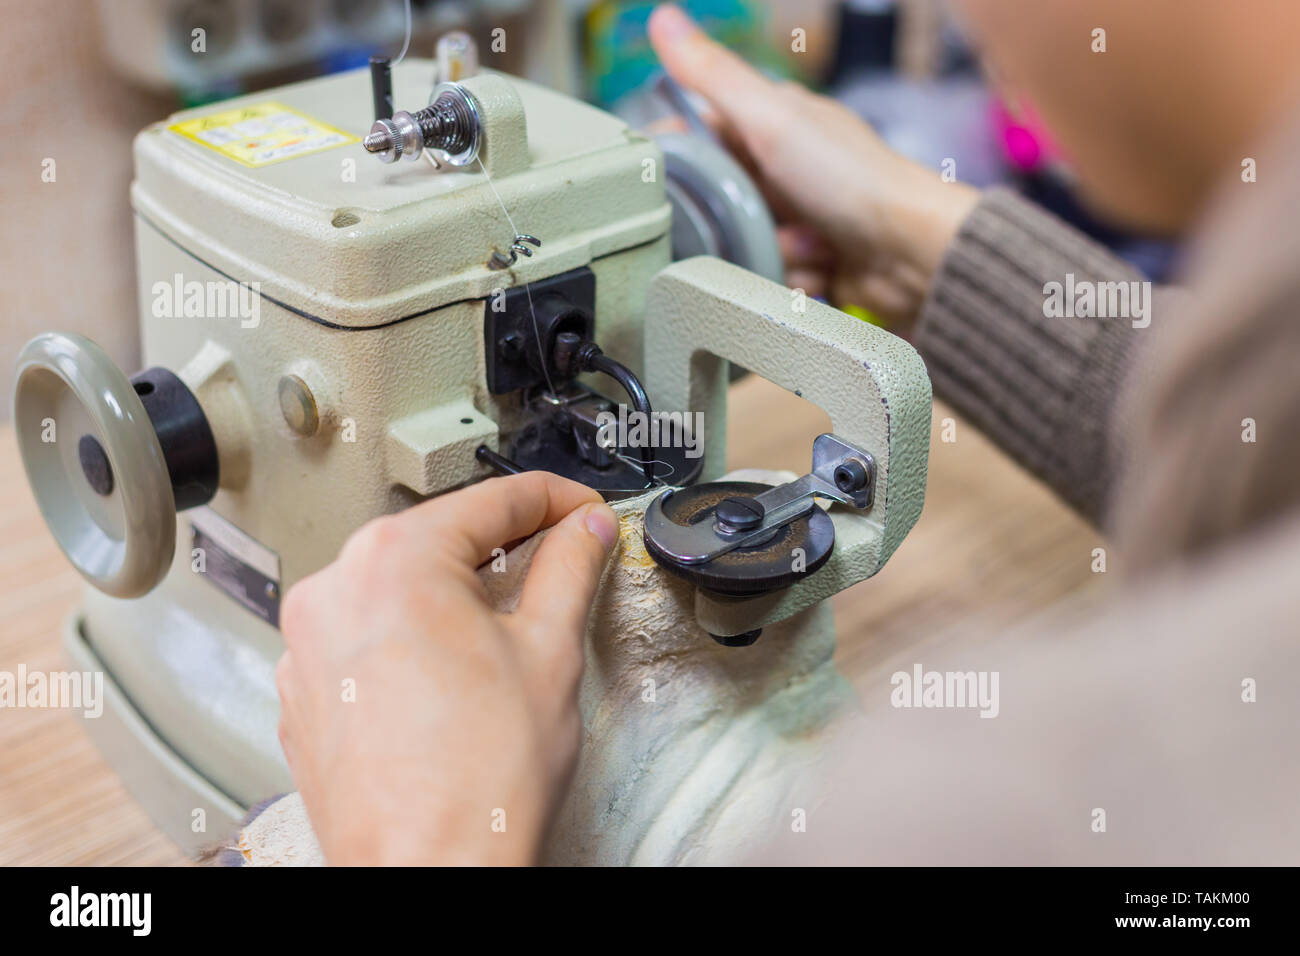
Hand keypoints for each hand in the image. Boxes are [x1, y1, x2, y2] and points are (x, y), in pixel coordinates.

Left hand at [275, 472, 618, 864]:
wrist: (427, 870)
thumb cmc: (478, 780)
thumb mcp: (550, 649)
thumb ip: (569, 568)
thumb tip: (582, 529)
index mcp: (395, 560)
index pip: (492, 500)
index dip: (553, 499)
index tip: (580, 509)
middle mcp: (335, 591)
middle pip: (437, 540)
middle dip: (501, 549)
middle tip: (558, 566)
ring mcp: (309, 646)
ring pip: (397, 591)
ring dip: (454, 597)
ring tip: (505, 640)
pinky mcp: (304, 694)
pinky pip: (365, 639)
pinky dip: (411, 642)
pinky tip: (453, 679)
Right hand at [649, 4, 979, 327]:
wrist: (911, 252)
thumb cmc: (854, 179)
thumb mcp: (772, 119)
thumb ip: (713, 76)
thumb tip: (663, 19)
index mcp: (776, 123)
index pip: (704, 132)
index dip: (683, 154)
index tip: (671, 175)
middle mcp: (786, 168)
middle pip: (719, 198)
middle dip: (735, 217)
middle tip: (760, 216)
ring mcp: (800, 216)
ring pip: (743, 243)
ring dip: (770, 250)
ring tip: (807, 243)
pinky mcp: (811, 260)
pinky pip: (773, 278)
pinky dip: (793, 277)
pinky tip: (821, 266)